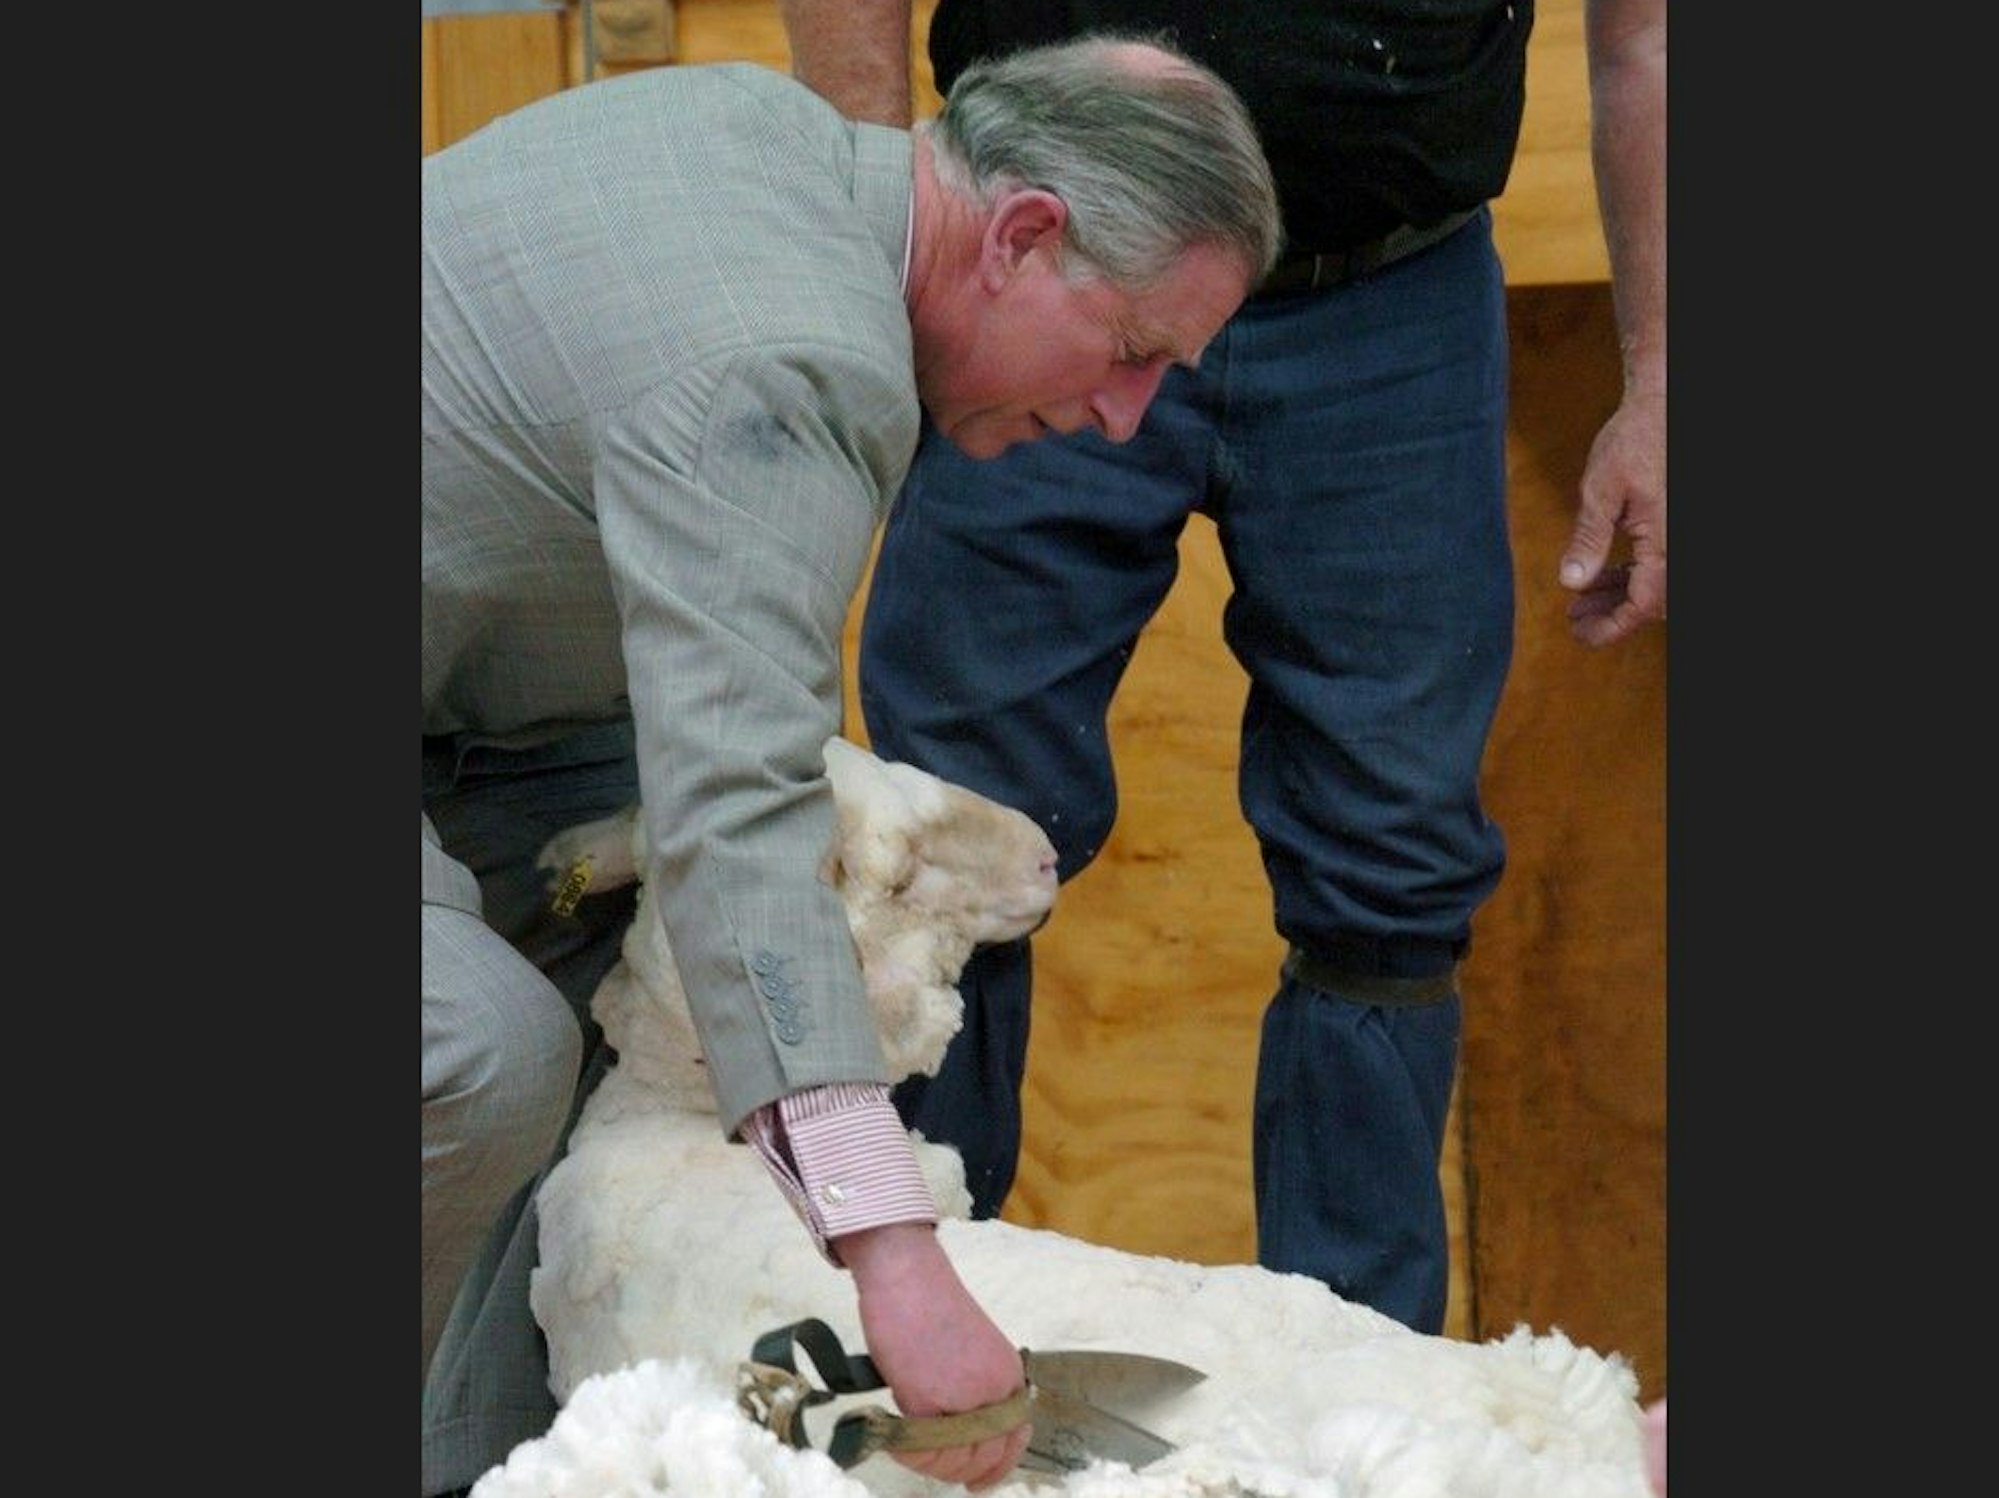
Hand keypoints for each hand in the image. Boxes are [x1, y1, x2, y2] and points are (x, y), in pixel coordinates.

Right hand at [835, 1221, 1030, 1490]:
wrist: (906, 1274)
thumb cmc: (930, 1305)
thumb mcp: (974, 1348)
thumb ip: (980, 1389)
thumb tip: (970, 1434)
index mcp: (1009, 1375)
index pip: (1014, 1440)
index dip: (996, 1467)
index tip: (977, 1482)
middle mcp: (995, 1390)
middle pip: (984, 1457)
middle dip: (958, 1470)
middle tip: (934, 1464)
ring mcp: (962, 1398)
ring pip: (952, 1460)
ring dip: (931, 1464)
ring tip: (910, 1444)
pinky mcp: (926, 1400)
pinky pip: (920, 1449)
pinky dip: (908, 1453)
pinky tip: (898, 1437)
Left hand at [1559, 387, 1664, 647]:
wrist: (1663, 405)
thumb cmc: (1634, 439)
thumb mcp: (1600, 490)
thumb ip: (1588, 539)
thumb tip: (1570, 583)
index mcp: (1667, 541)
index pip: (1643, 605)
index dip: (1611, 627)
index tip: (1578, 633)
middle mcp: (1680, 545)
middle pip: (1653, 603)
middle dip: (1613, 614)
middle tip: (1574, 617)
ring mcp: (1680, 537)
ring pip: (1658, 586)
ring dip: (1622, 595)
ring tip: (1581, 599)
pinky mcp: (1676, 528)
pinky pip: (1661, 565)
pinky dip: (1635, 575)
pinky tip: (1603, 575)